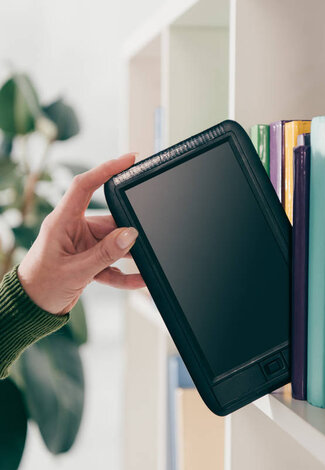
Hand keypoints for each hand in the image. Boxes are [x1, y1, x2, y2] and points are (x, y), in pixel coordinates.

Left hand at [18, 154, 144, 315]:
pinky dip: (124, 273)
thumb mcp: (76, 271)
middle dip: (128, 230)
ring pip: (113, 243)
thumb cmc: (40, 287)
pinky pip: (111, 262)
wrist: (31, 310)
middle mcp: (72, 229)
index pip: (85, 186)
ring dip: (128, 255)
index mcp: (61, 222)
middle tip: (148, 237)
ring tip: (147, 264)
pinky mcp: (87, 260)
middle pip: (109, 220)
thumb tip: (130, 235)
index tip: (129, 159)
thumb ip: (105, 254)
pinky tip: (138, 280)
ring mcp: (81, 244)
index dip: (106, 169)